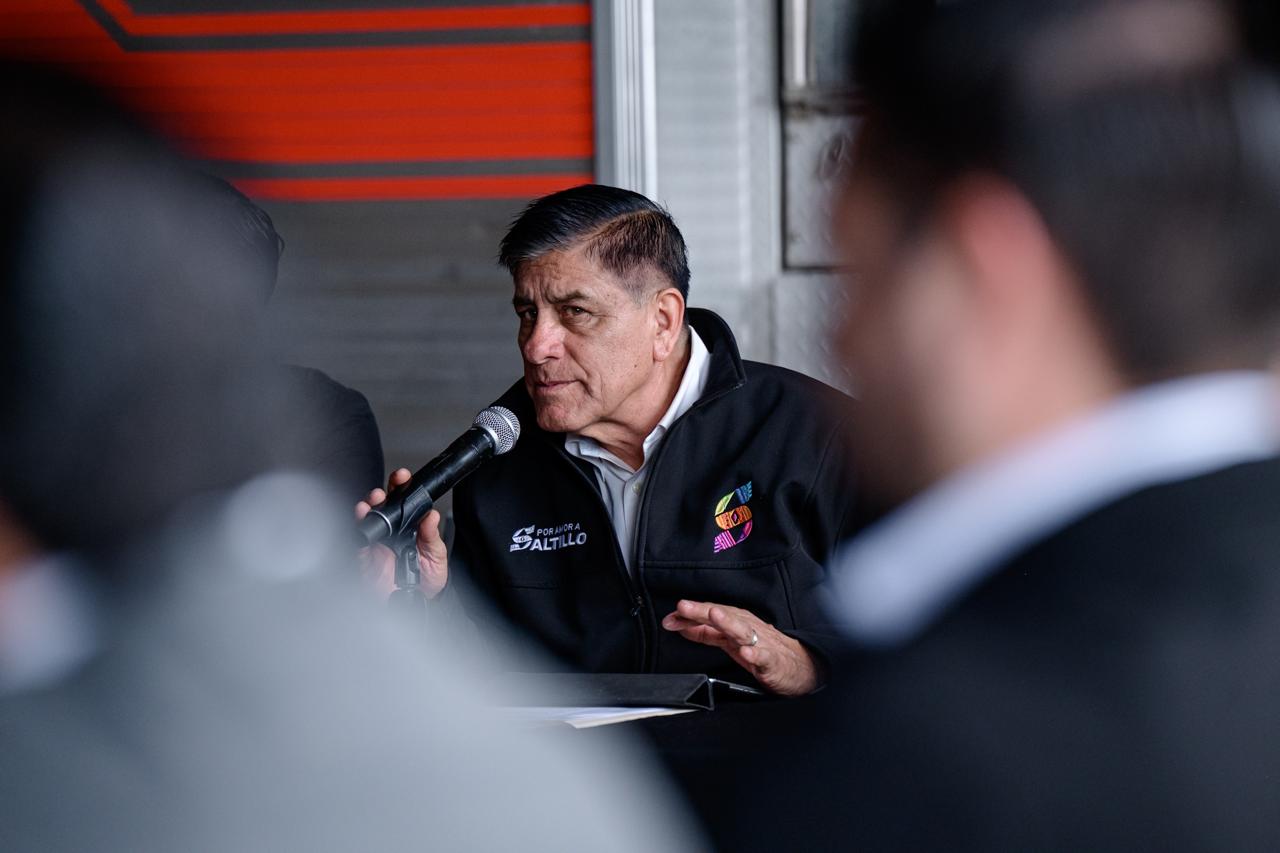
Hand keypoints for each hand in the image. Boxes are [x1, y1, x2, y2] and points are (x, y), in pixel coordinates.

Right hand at [354, 467, 449, 598]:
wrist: (420, 602)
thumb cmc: (427, 578)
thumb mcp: (435, 555)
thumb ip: (431, 536)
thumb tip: (431, 516)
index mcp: (409, 526)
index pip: (404, 502)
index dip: (401, 487)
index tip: (403, 478)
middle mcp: (392, 532)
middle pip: (382, 507)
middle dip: (380, 494)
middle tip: (384, 491)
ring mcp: (377, 543)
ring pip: (367, 520)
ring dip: (367, 508)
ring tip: (372, 503)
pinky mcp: (366, 558)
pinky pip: (358, 542)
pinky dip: (358, 530)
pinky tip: (361, 521)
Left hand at [661, 600, 820, 695]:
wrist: (799, 667)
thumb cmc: (762, 650)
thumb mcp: (729, 640)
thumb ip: (704, 632)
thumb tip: (678, 624)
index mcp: (736, 622)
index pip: (710, 614)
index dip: (689, 615)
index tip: (669, 617)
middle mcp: (747, 628)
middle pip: (723, 616)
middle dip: (703, 611)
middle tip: (684, 607)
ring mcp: (761, 643)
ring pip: (743, 631)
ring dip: (728, 622)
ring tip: (714, 616)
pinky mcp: (773, 661)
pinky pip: (765, 656)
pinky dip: (756, 653)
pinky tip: (746, 653)